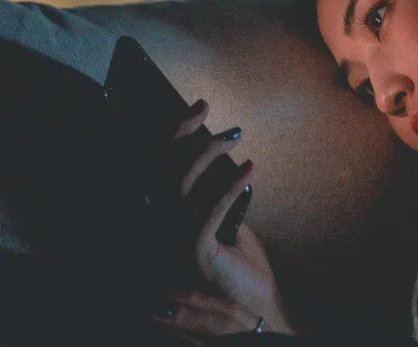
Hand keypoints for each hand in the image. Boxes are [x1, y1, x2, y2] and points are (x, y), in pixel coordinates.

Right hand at [156, 101, 297, 341]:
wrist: (256, 308)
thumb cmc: (243, 267)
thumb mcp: (228, 223)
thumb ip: (218, 198)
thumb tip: (222, 163)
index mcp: (169, 220)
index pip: (161, 170)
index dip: (175, 136)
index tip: (199, 109)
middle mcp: (164, 229)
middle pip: (163, 171)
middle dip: (184, 134)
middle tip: (209, 110)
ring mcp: (175, 243)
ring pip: (182, 186)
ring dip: (209, 154)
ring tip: (235, 136)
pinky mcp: (195, 255)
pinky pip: (209, 212)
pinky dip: (229, 188)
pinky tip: (249, 171)